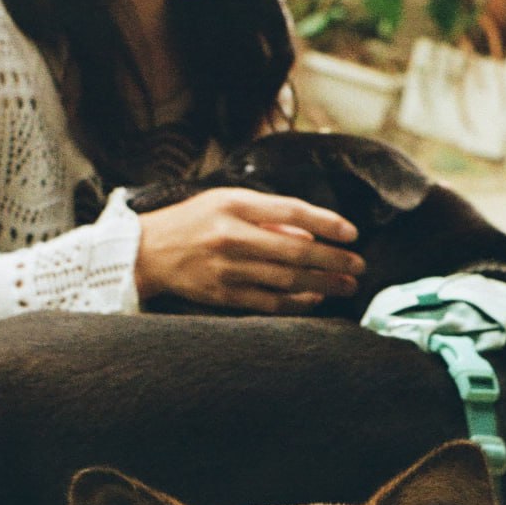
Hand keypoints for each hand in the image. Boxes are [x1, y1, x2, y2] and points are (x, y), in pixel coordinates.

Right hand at [134, 188, 364, 312]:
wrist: (146, 252)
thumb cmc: (192, 221)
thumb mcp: (226, 202)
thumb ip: (266, 214)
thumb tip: (309, 236)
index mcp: (234, 205)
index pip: (292, 212)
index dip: (327, 223)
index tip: (352, 233)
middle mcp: (231, 236)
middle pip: (295, 252)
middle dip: (333, 260)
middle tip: (359, 266)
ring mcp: (226, 269)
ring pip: (286, 280)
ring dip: (323, 284)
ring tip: (347, 285)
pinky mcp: (222, 295)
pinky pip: (269, 302)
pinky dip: (296, 303)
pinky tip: (316, 299)